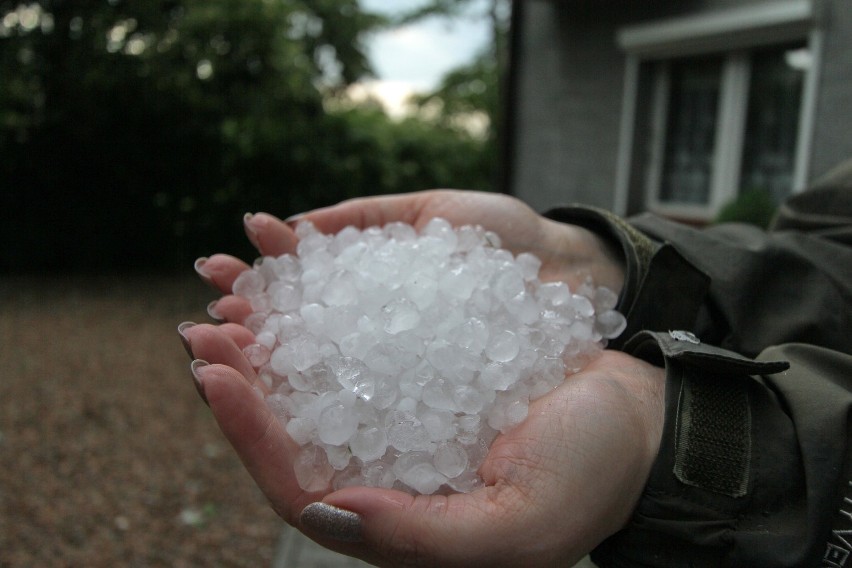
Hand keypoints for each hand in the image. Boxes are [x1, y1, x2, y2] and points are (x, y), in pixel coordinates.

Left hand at [183, 189, 656, 565]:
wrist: (644, 410)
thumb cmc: (594, 470)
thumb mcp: (519, 523)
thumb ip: (421, 534)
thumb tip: (324, 510)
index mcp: (401, 513)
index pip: (301, 486)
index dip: (251, 435)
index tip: (215, 374)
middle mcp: (392, 461)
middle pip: (297, 427)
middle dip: (246, 377)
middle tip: (205, 323)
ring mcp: (408, 407)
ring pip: (322, 374)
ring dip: (274, 332)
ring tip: (234, 285)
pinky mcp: (428, 359)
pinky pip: (364, 330)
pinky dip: (327, 297)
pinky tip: (299, 261)